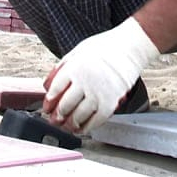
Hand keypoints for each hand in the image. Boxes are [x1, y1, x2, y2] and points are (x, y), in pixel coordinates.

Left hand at [42, 18, 159, 133]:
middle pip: (65, 105)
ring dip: (70, 124)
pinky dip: (87, 127)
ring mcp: (98, 93)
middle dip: (58, 116)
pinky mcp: (110, 102)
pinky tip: (82, 128)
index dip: (49, 101)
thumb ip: (63, 68)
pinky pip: (96, 120)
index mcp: (74, 67)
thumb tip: (49, 84)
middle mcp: (84, 82)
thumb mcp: (78, 51)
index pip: (55, 89)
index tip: (47, 107)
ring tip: (67, 126)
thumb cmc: (104, 48)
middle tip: (55, 120)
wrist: (129, 48)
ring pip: (79, 116)